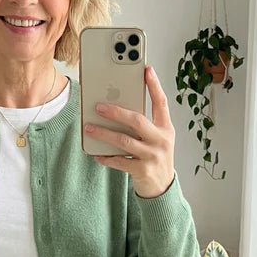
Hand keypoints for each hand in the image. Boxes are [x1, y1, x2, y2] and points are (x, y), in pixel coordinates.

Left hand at [84, 66, 175, 197]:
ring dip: (104, 134)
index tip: (147, 69)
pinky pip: (120, 161)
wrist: (163, 187)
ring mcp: (153, 156)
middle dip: (116, 112)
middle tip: (98, 107)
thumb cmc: (156, 156)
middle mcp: (162, 140)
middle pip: (137, 121)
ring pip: (124, 141)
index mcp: (166, 128)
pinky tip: (96, 153)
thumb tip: (117, 108)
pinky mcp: (142, 170)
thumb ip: (145, 124)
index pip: (161, 103)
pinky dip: (106, 157)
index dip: (155, 86)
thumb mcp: (157, 138)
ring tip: (89, 128)